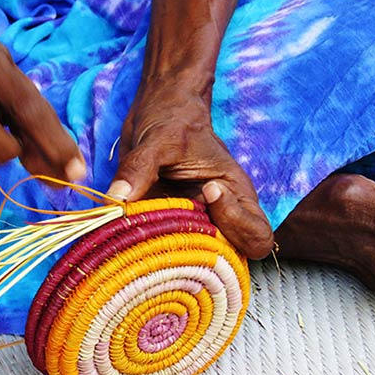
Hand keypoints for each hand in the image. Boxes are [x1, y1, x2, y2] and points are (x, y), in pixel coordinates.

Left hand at [108, 81, 273, 258]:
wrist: (155, 113)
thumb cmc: (172, 119)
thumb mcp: (159, 139)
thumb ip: (140, 168)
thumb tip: (116, 199)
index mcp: (235, 195)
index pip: (257, 236)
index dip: (237, 225)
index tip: (208, 192)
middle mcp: (218, 217)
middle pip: (225, 259)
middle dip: (196, 249)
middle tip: (164, 220)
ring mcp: (192, 225)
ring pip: (191, 261)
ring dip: (165, 253)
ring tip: (141, 228)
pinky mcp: (167, 227)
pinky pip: (161, 250)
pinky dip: (144, 248)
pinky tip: (127, 233)